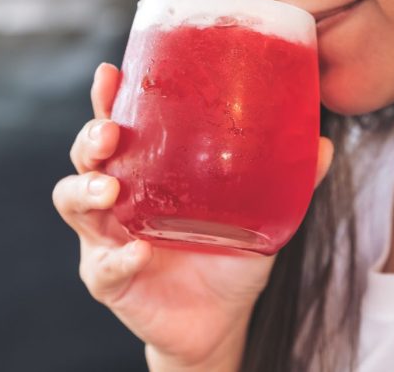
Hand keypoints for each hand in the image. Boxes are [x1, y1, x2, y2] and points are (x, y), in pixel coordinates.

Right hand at [53, 63, 333, 370]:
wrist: (219, 318)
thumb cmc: (227, 256)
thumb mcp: (259, 214)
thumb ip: (284, 180)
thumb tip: (321, 144)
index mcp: (147, 173)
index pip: (117, 127)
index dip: (106, 100)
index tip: (110, 74)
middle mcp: (118, 199)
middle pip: (85, 158)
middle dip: (89, 140)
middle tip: (110, 132)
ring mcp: (107, 239)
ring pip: (72, 203)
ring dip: (86, 191)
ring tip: (110, 190)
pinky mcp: (109, 279)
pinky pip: (103, 267)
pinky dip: (118, 258)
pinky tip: (139, 252)